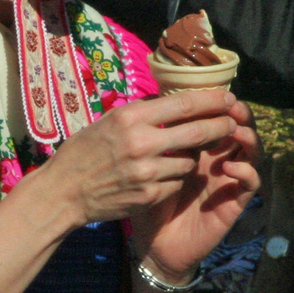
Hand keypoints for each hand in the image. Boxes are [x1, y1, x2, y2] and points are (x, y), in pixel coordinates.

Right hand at [43, 88, 248, 232]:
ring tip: (180, 155)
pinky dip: (174, 178)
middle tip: (230, 123)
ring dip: (191, 157)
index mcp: (129, 119)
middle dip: (221, 126)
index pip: (184, 104)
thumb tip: (171, 103)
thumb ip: (139, 115)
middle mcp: (141, 143)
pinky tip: (161, 175)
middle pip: (199, 131)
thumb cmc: (81, 153)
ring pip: (190, 161)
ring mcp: (147, 171)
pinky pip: (177, 182)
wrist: (63, 192)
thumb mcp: (106, 123)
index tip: (227, 97)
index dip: (212, 100)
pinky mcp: (149, 194)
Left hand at [132, 97, 259, 280]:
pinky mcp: (234, 202)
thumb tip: (145, 107)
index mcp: (195, 148)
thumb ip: (149, 142)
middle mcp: (215, 160)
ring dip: (247, 138)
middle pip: (235, 129)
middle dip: (235, 114)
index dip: (212, 105)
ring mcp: (227, 180)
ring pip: (250, 152)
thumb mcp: (143, 167)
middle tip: (230, 104)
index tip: (206, 91)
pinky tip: (229, 167)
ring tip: (235, 130)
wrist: (153, 243)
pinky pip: (249, 183)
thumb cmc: (145, 202)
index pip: (210, 119)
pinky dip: (245, 172)